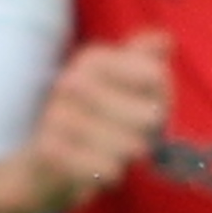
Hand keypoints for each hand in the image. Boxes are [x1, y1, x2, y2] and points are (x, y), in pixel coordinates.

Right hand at [23, 34, 172, 205]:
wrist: (46, 164)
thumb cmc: (98, 121)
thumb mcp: (125, 85)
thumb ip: (145, 60)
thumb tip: (165, 39)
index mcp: (93, 58)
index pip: (156, 76)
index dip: (161, 99)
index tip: (146, 105)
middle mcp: (72, 80)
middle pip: (150, 115)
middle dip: (148, 133)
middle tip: (130, 136)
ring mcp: (57, 115)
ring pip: (130, 145)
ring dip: (128, 155)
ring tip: (112, 152)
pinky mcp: (50, 150)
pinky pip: (107, 168)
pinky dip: (110, 172)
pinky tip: (99, 167)